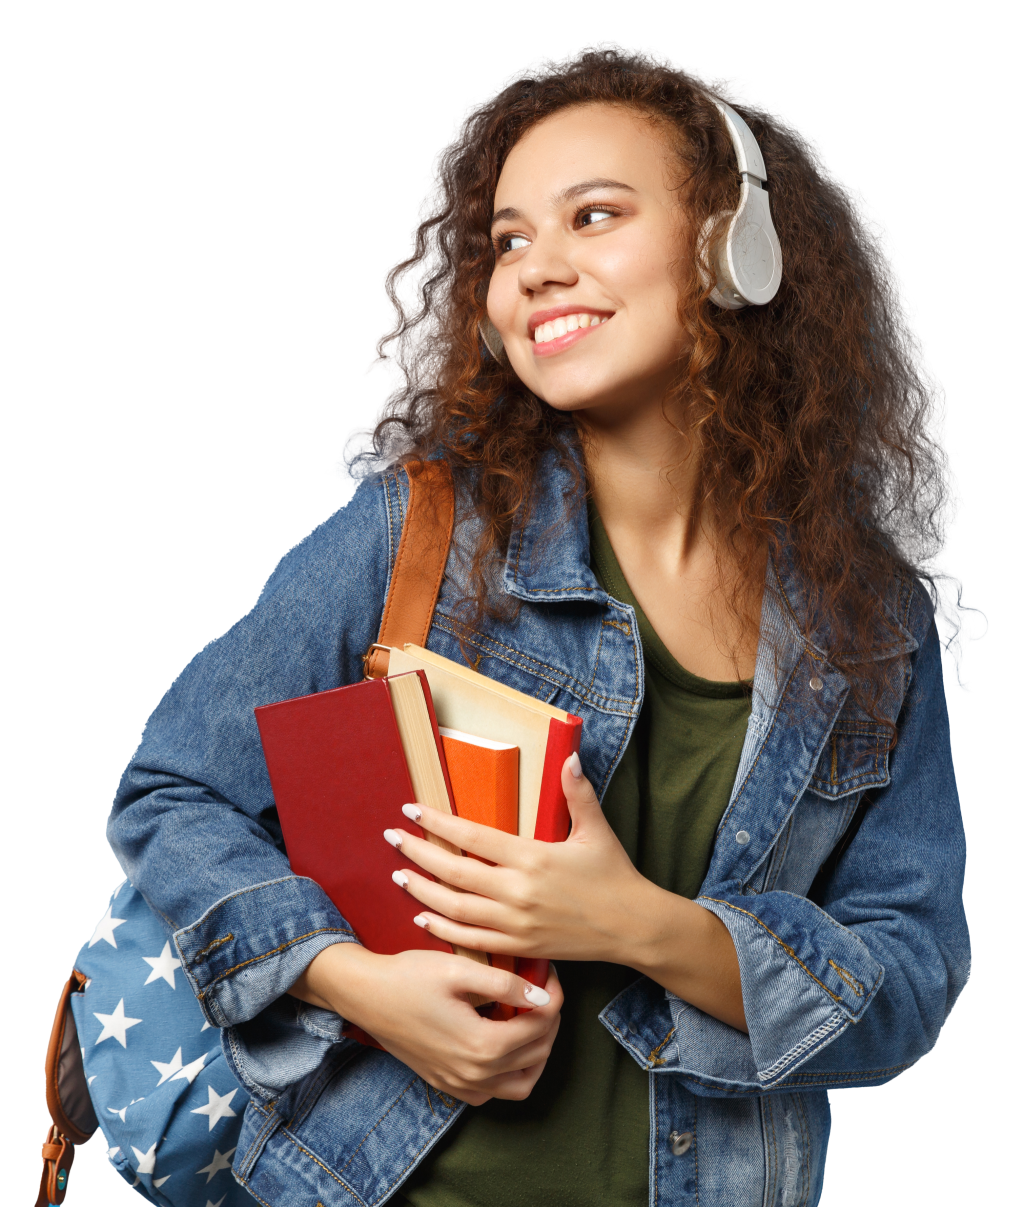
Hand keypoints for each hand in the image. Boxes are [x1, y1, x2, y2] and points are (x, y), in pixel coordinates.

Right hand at [289, 943, 562, 1105]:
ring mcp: (459, 1085)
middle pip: (536, 1053)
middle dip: (548, 1019)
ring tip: (532, 1018)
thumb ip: (505, 984)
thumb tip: (542, 998)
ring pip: (521, 1083)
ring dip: (536, 1052)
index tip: (548, 974)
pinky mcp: (447, 1084)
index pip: (539, 1026)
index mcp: (481, 1045)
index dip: (553, 997)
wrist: (365, 995)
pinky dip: (511, 1073)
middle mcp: (474, 1074)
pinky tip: (505, 1042)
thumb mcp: (459, 969)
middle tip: (543, 989)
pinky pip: (494, 1092)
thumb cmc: (409, 977)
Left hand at [387, 753, 747, 1031]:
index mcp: (533, 857)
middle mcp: (518, 891)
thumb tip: (569, 757)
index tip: (412, 809)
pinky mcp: (519, 946)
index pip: (473, 837)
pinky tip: (423, 916)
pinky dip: (443, 929)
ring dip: (423, 891)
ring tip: (398, 875)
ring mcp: (516, 923)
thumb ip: (577, 793)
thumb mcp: (596, 830)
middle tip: (392, 838)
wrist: (632, 928)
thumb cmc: (614, 875)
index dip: (438, 822)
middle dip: (418, 853)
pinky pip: (471, 939)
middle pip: (454, 872)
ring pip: (455, 907)